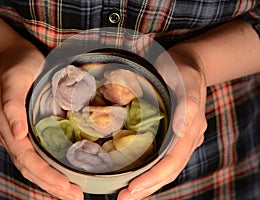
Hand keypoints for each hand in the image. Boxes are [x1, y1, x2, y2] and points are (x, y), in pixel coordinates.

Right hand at [0, 42, 83, 199]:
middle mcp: (12, 134)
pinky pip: (36, 155)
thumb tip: (16, 134)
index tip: (68, 187)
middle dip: (52, 185)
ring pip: (33, 165)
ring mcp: (18, 133)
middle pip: (31, 168)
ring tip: (71, 193)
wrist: (14, 55)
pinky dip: (48, 169)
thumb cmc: (18, 65)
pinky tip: (61, 174)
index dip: (47, 175)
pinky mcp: (28, 129)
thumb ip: (12, 105)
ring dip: (51, 182)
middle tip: (76, 197)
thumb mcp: (14, 79)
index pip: (28, 159)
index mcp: (7, 126)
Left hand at [118, 48, 207, 199]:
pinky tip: (136, 176)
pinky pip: (163, 158)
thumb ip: (187, 104)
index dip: (153, 177)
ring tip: (127, 195)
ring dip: (148, 184)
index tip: (132, 189)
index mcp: (191, 129)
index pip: (172, 162)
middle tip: (123, 199)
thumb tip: (181, 131)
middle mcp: (187, 138)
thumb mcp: (185, 80)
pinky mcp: (173, 134)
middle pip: (169, 171)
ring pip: (166, 168)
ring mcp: (181, 138)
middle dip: (147, 188)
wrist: (189, 63)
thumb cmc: (182, 69)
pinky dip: (150, 171)